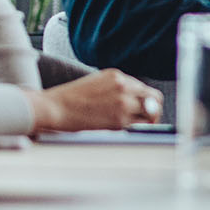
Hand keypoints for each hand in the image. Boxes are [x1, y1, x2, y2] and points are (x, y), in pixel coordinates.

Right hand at [25, 69, 161, 133]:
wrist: (55, 108)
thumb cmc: (71, 98)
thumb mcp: (97, 82)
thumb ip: (117, 88)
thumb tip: (135, 100)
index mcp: (118, 76)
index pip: (145, 89)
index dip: (148, 101)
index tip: (146, 109)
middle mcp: (124, 87)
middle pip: (155, 100)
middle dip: (154, 110)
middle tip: (150, 120)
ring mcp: (123, 103)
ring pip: (151, 114)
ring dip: (148, 122)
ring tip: (140, 128)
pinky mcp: (118, 121)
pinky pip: (138, 126)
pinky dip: (137, 130)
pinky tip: (130, 132)